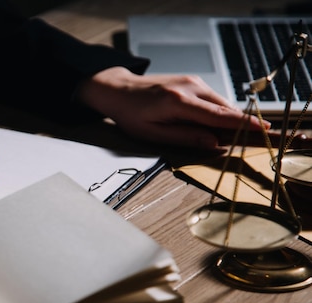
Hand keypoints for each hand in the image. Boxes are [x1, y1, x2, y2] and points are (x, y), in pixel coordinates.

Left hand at [77, 66, 271, 148]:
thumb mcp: (152, 134)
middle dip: (240, 124)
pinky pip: (212, 98)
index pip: (218, 116)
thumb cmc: (130, 115)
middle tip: (254, 139)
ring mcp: (192, 81)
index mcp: (178, 102)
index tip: (264, 129)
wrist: (118, 90)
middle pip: (225, 108)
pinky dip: (217, 111)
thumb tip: (213, 143)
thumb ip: (185, 137)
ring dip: (227, 119)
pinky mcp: (192, 80)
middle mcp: (189, 87)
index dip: (243, 124)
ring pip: (220, 103)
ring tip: (226, 135)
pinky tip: (211, 123)